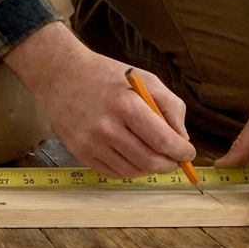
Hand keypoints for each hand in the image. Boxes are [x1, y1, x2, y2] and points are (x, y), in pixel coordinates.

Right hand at [5, 23, 195, 177]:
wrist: (61, 75)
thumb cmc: (106, 75)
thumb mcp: (145, 79)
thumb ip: (171, 107)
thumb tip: (182, 140)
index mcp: (126, 105)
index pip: (164, 141)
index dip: (182, 152)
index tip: (187, 152)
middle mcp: (107, 128)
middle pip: (150, 161)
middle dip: (169, 164)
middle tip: (173, 159)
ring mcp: (91, 143)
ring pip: (133, 171)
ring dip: (149, 168)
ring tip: (153, 156)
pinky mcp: (80, 152)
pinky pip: (113, 172)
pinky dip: (129, 169)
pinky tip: (133, 157)